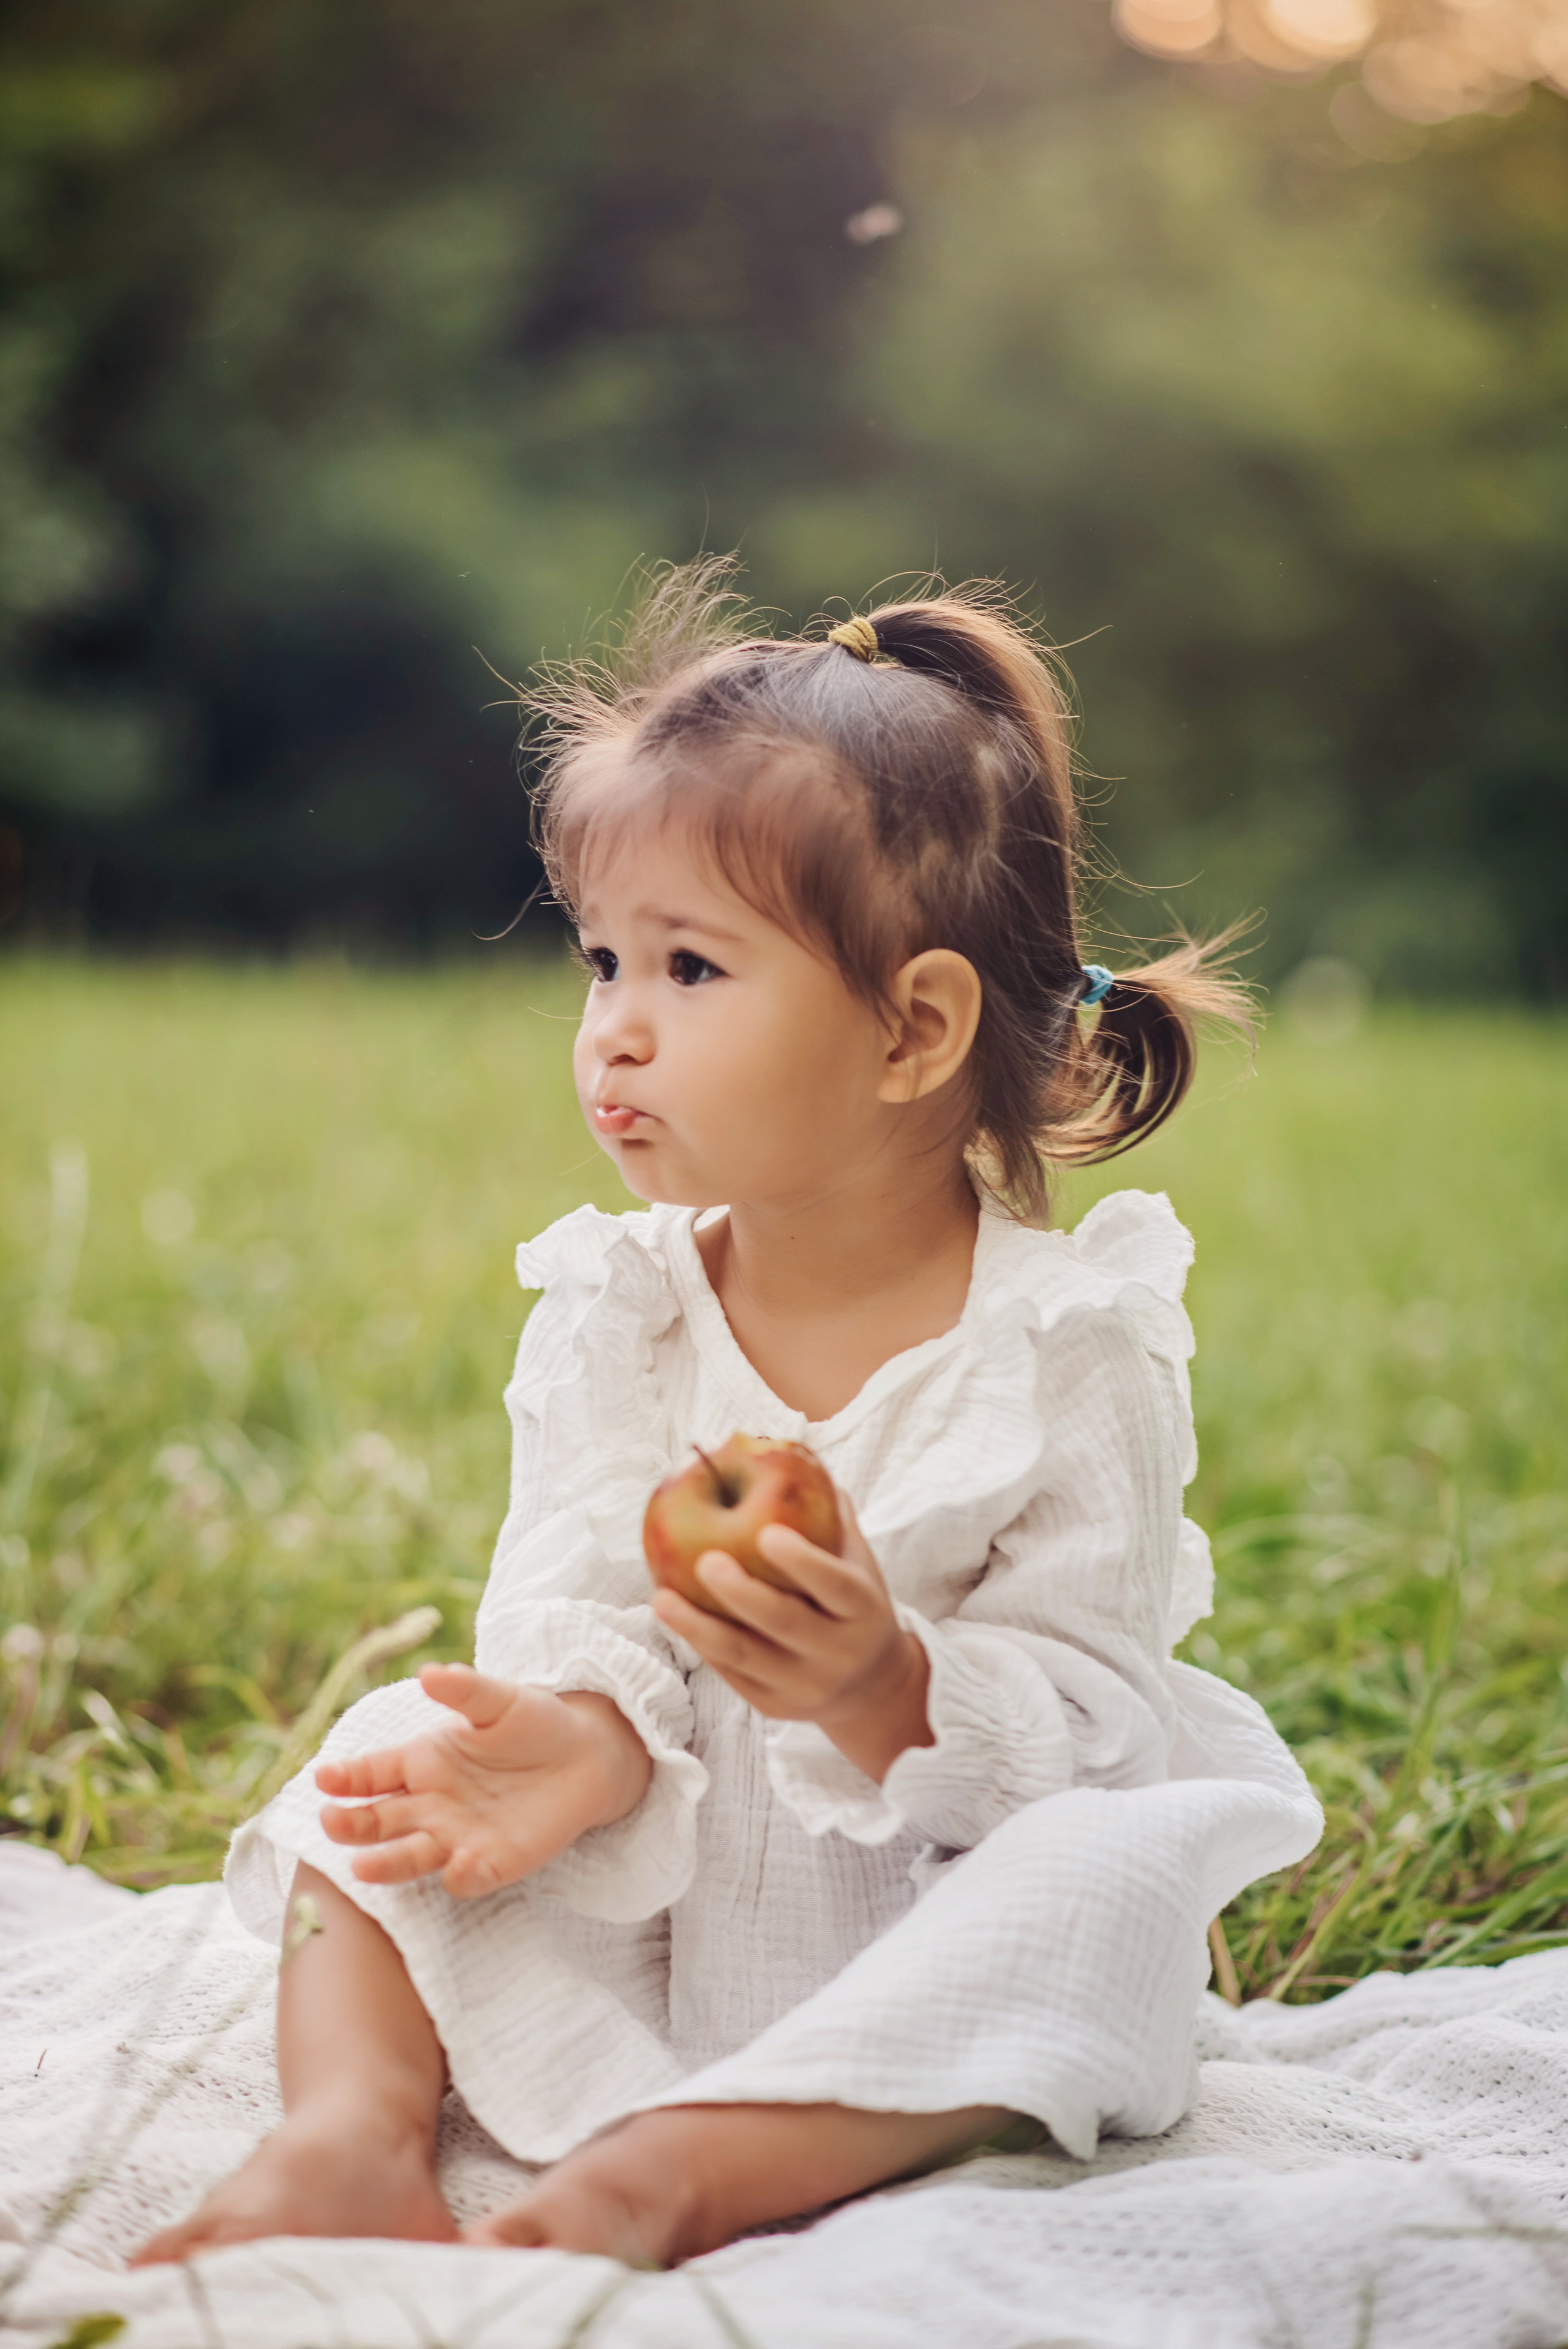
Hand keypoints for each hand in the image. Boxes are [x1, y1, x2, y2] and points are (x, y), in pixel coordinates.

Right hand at [316, 1664, 651, 1898]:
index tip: (323, 1778)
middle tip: (331, 1823)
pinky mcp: (491, 1864)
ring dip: (386, 1864)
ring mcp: (456, 1838)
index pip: (372, 1773)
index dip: (346, 1777)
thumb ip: (465, 1690)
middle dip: (351, 1824)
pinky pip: (466, 1877)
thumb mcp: (500, 1700)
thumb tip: (430, 1673)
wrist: (587, 1756)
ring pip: (410, 1856)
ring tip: (362, 1867)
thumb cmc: (534, 1722)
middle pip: (379, 1821)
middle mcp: (430, 1805)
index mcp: (423, 1762)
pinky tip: (456, 1865)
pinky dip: (459, 1875)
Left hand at [650, 1498, 931, 1782]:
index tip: (767, 1532)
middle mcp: (838, 1653)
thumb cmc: (852, 1602)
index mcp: (863, 1611)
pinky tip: (671, 1615)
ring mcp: (803, 1686)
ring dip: (700, 1628)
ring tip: (661, 1599)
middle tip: (706, 1561)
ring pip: (746, 1657)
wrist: (868, 1685)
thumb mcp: (857, 1562)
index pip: (834, 1585)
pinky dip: (698, 1644)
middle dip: (743, 1595)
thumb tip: (795, 1453)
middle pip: (786, 1624)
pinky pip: (730, 1673)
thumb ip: (830, 1514)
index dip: (804, 1561)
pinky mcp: (771, 1706)